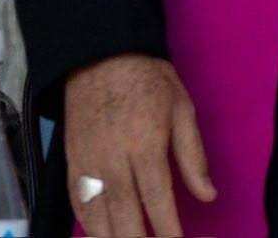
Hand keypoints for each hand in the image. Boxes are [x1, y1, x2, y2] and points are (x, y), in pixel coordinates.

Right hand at [65, 53, 215, 236]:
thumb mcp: (182, 109)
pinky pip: (77, 203)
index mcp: (145, 144)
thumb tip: (207, 194)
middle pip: (124, 215)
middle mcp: (113, 160)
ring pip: (96, 216)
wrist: (100, 57)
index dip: (166, 229)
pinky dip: (88, 223)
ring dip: (111, 237)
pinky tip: (101, 233)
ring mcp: (87, 163)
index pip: (156, 199)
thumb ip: (193, 156)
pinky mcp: (70, 163)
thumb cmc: (149, 81)